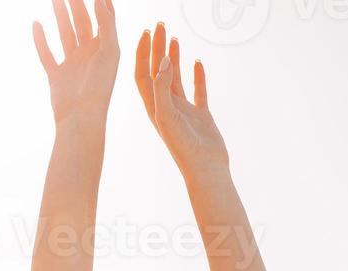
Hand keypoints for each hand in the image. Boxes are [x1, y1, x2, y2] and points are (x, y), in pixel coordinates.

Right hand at [33, 0, 119, 128]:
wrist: (80, 119)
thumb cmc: (99, 88)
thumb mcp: (108, 52)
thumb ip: (106, 24)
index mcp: (104, 50)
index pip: (103, 17)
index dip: (99, 1)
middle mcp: (89, 56)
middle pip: (81, 21)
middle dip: (75, 2)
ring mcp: (72, 66)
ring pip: (65, 33)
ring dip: (60, 15)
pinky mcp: (57, 77)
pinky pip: (47, 54)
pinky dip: (41, 40)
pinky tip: (36, 24)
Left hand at [135, 22, 229, 178]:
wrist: (205, 169)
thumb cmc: (183, 148)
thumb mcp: (167, 116)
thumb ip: (162, 88)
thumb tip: (163, 61)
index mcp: (153, 108)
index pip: (142, 75)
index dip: (142, 53)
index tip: (146, 32)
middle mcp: (166, 108)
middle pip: (157, 72)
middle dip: (156, 48)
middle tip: (159, 25)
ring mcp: (183, 111)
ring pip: (175, 78)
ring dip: (174, 58)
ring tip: (174, 37)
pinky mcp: (200, 116)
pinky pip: (198, 91)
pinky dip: (197, 76)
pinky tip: (198, 62)